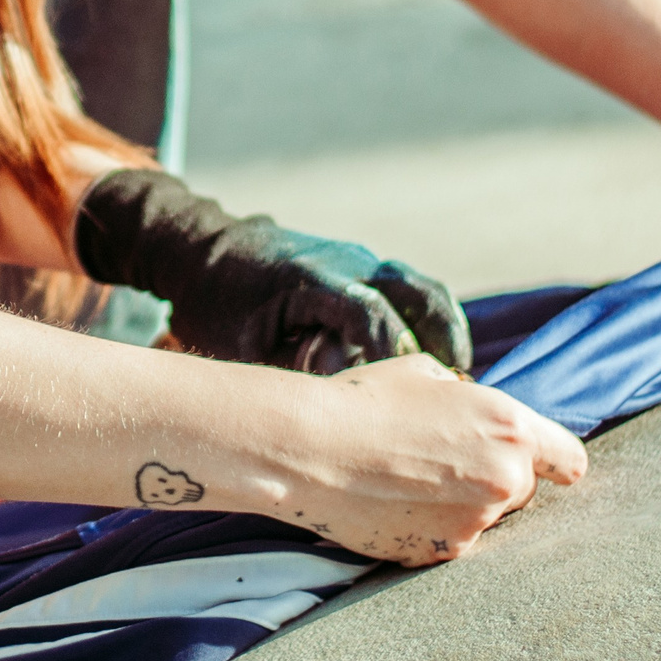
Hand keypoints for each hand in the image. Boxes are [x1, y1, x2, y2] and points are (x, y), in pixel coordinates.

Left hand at [75, 168, 471, 371]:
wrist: (203, 251)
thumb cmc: (218, 306)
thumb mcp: (245, 348)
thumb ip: (295, 374)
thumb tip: (349, 409)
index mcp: (313, 280)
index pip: (374, 316)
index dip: (396, 359)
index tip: (413, 400)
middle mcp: (348, 263)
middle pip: (422, 295)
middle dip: (444, 345)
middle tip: (457, 396)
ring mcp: (361, 260)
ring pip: (426, 290)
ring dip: (446, 334)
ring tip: (453, 385)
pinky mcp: (365, 268)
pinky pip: (413, 292)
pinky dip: (429, 325)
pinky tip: (430, 368)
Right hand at [279, 354, 586, 567]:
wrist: (307, 447)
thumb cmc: (362, 400)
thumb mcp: (424, 373)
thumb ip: (466, 397)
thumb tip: (473, 412)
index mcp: (510, 426)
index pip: (570, 461)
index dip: (552, 461)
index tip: (535, 462)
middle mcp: (504, 478)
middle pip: (523, 490)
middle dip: (492, 477)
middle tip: (440, 461)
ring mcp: (475, 521)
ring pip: (485, 516)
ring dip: (459, 502)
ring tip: (403, 478)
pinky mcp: (443, 551)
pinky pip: (450, 538)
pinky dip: (429, 524)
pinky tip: (390, 500)